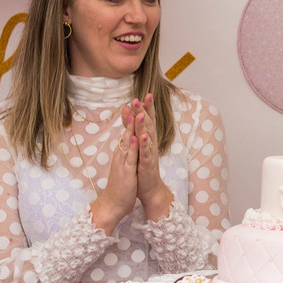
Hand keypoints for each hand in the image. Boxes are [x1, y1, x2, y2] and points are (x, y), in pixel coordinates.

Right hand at [92, 110, 139, 230]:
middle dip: (131, 116)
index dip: (130, 117)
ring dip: (132, 127)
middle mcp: (121, 155)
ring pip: (128, 142)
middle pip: (126, 132)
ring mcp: (123, 162)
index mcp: (122, 153)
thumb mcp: (124, 166)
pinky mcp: (126, 172)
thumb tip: (128, 143)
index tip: (134, 102)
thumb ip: (126, 154)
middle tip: (134, 99)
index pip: (127, 132)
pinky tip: (137, 137)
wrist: (112, 205)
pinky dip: (135, 147)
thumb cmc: (120, 186)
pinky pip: (131, 158)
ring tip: (136, 112)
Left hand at [126, 94, 172, 219]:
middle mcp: (151, 144)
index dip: (147, 108)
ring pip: (147, 136)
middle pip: (148, 124)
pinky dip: (144, 144)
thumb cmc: (143, 167)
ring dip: (144, 124)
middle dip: (145, 111)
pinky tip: (143, 136)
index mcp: (148, 140)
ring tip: (141, 113)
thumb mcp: (137, 147)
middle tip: (141, 97)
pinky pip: (146, 152)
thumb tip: (131, 115)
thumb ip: (133, 130)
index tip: (145, 94)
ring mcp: (150, 154)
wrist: (149, 188)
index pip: (148, 120)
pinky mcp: (147, 164)